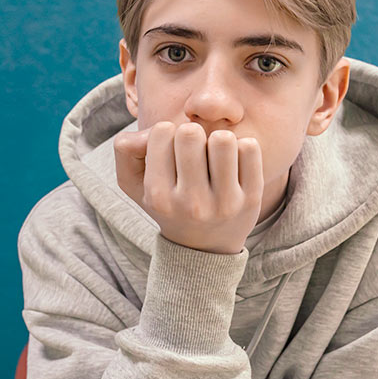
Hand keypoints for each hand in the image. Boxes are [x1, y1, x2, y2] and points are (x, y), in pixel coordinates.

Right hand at [113, 121, 263, 253]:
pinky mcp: (252, 199)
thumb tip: (153, 129)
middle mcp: (191, 203)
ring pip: (223, 139)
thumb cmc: (168, 204)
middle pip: (190, 132)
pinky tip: (234, 163)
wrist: (204, 249)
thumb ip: (126, 150)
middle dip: (192, 134)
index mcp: (159, 197)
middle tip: (195, 152)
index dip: (167, 133)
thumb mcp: (135, 184)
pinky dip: (242, 148)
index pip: (162, 132)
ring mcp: (225, 203)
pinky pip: (250, 148)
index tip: (171, 150)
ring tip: (215, 156)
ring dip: (218, 140)